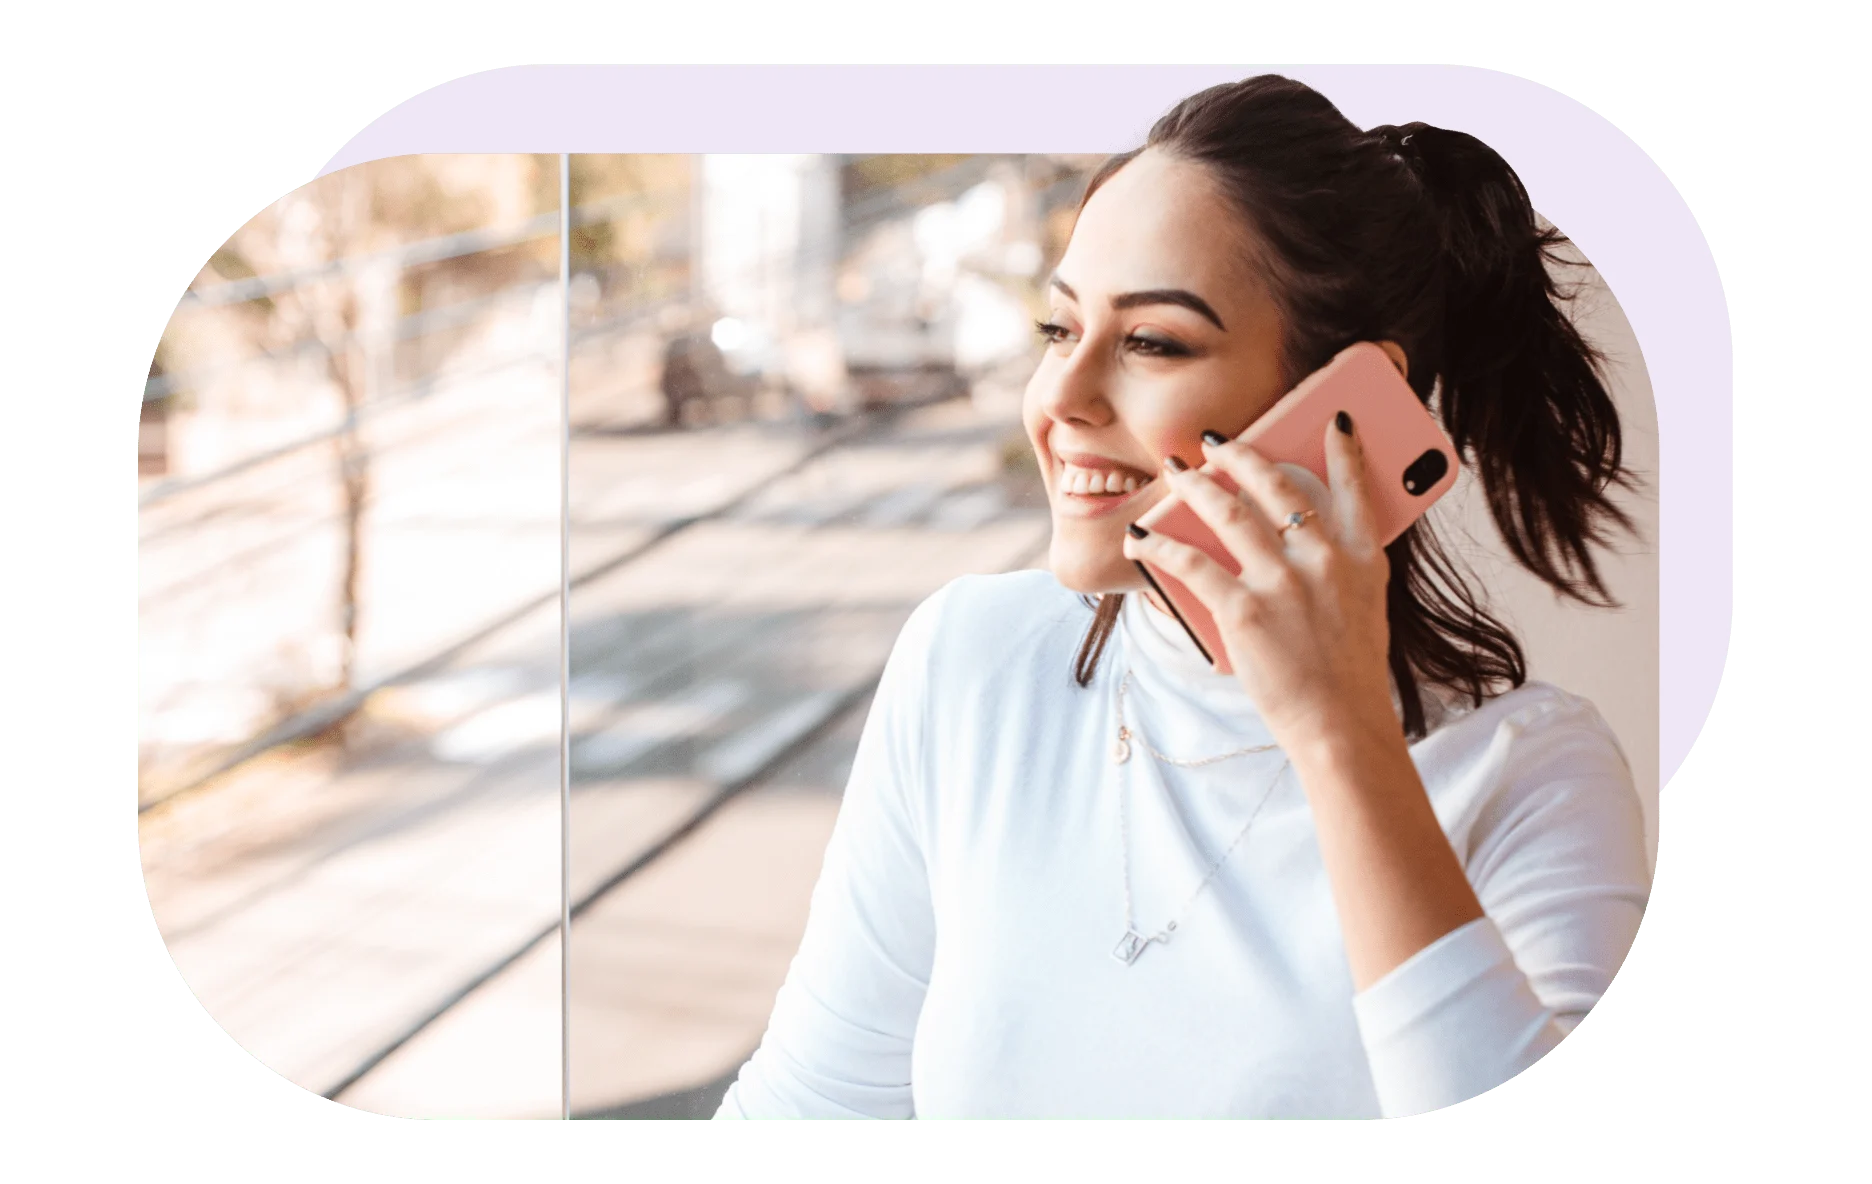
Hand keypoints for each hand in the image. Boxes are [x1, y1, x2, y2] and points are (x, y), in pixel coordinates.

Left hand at [1122, 416, 1398, 753]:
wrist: (1340, 726)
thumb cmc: (1349, 674)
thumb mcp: (1366, 610)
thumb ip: (1340, 568)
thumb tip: (1300, 540)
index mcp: (1363, 560)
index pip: (1356, 488)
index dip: (1345, 449)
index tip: (1333, 419)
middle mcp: (1324, 560)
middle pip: (1277, 488)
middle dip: (1240, 455)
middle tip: (1215, 441)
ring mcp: (1283, 582)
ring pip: (1229, 514)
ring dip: (1195, 486)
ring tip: (1176, 471)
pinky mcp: (1243, 609)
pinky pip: (1190, 563)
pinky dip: (1158, 546)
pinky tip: (1140, 536)